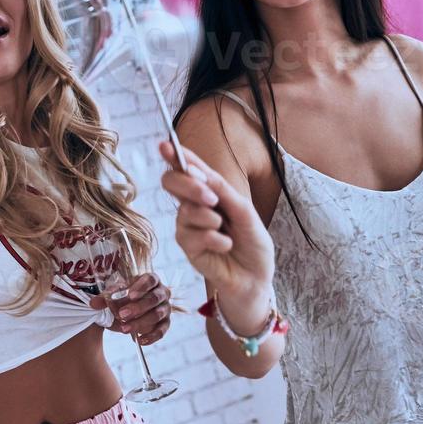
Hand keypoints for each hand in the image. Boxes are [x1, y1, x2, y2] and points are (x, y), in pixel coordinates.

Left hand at [89, 272, 171, 344]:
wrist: (131, 309)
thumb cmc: (125, 297)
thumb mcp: (115, 295)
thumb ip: (105, 298)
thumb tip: (93, 303)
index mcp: (151, 279)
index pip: (150, 280)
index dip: (141, 287)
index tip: (130, 295)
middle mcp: (162, 292)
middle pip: (154, 298)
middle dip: (138, 307)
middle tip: (121, 314)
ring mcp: (165, 308)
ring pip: (157, 315)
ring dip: (141, 323)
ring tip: (124, 329)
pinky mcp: (165, 323)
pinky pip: (162, 330)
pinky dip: (152, 336)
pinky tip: (140, 340)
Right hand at [159, 141, 273, 302]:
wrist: (256, 278)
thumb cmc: (253, 244)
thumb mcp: (244, 212)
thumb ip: (222, 190)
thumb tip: (196, 172)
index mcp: (208, 192)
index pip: (189, 169)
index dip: (176, 155)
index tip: (165, 145)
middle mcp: (194, 206)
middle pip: (173, 183)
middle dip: (190, 186)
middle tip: (212, 198)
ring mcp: (188, 226)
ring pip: (185, 211)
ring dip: (209, 218)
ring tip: (225, 230)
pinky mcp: (187, 248)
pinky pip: (193, 235)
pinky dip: (214, 239)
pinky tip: (226, 246)